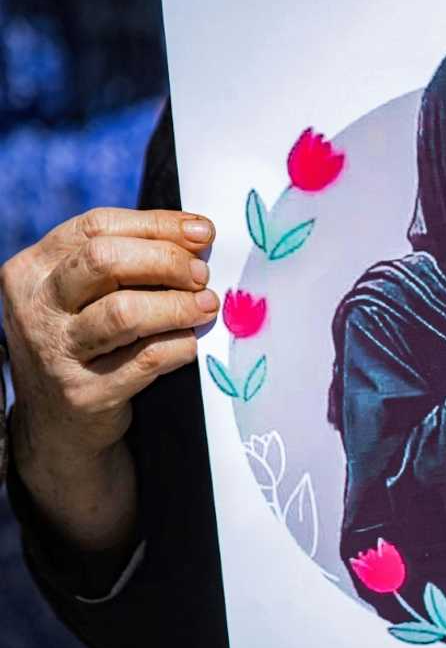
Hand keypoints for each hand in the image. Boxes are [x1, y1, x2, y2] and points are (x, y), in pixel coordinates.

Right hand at [1, 207, 216, 548]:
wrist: (59, 422)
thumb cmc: (89, 340)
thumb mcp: (86, 294)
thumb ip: (127, 261)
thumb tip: (197, 235)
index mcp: (34, 268)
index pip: (96, 226)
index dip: (157, 225)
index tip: (203, 232)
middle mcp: (35, 306)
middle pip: (105, 261)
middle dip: (167, 261)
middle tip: (202, 275)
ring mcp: (54, 352)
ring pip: (125, 312)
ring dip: (178, 305)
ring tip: (208, 306)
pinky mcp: (83, 394)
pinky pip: (145, 360)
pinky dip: (179, 346)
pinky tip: (193, 343)